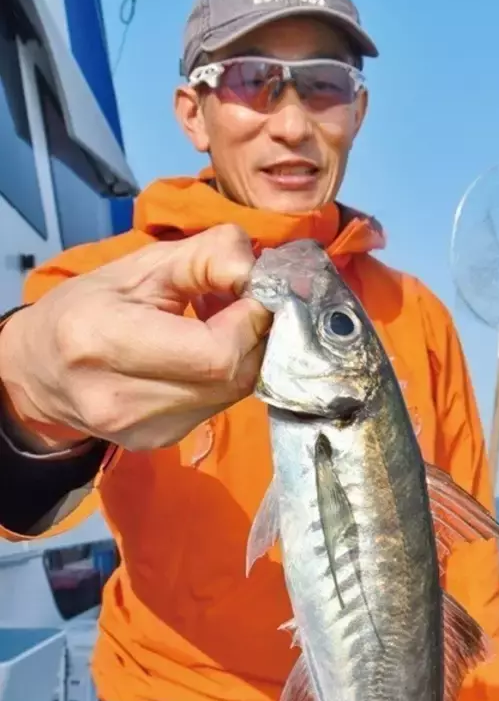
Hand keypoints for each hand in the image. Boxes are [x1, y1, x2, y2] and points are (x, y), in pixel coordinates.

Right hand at [0, 225, 270, 451]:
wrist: (39, 371)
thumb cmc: (87, 307)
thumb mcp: (140, 265)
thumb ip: (206, 257)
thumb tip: (257, 272)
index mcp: (104, 341)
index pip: (216, 352)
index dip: (248, 321)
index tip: (246, 292)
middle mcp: (122, 399)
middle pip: (232, 377)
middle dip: (251, 336)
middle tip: (240, 306)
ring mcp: (142, 430)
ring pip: (231, 395)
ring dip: (240, 357)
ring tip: (215, 327)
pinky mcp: (158, 443)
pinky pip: (217, 407)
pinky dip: (222, 378)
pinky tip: (200, 357)